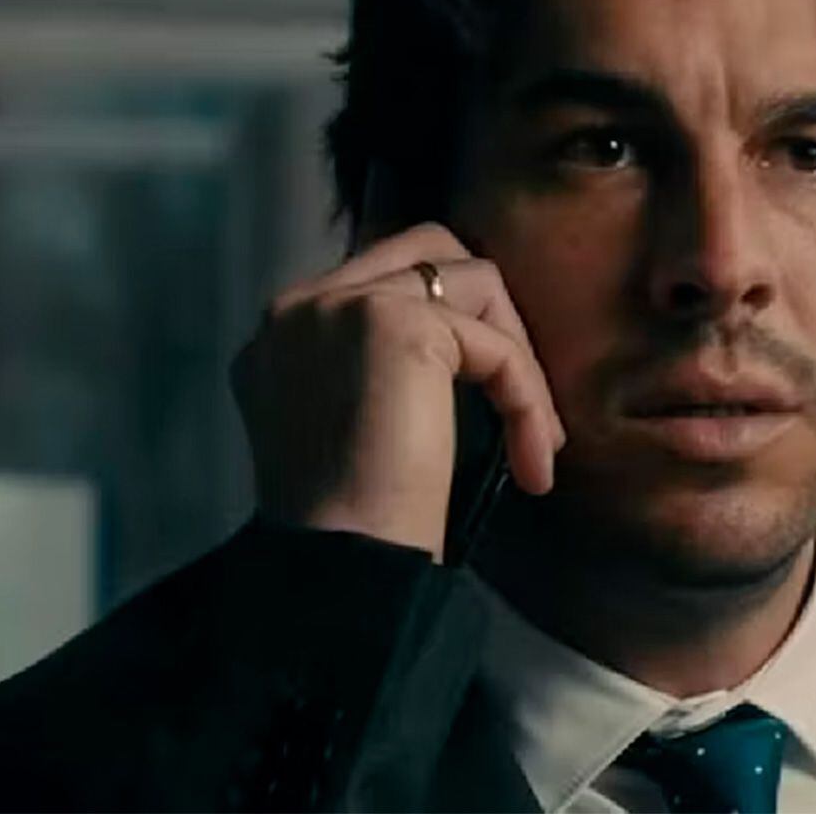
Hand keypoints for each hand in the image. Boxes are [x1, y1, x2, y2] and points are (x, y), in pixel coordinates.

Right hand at [231, 223, 563, 559]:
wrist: (340, 565)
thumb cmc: (353, 525)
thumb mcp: (352, 427)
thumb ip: (375, 372)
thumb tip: (452, 352)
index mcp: (281, 335)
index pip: (385, 279)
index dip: (453, 329)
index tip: (486, 409)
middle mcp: (300, 307)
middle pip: (426, 250)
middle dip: (490, 316)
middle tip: (519, 397)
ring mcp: (341, 306)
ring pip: (472, 281)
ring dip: (518, 360)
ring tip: (533, 438)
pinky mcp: (393, 324)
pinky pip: (494, 345)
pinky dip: (526, 399)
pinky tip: (533, 461)